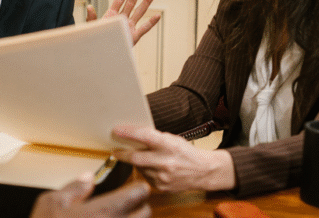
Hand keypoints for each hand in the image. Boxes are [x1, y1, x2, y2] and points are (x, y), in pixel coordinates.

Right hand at [30, 172, 150, 217]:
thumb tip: (88, 178)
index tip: (136, 185)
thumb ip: (73, 189)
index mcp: (102, 212)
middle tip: (132, 201)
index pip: (137, 194)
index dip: (138, 187)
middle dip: (141, 205)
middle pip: (145, 213)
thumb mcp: (50, 203)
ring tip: (121, 215)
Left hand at [87, 0, 159, 45]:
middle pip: (131, 3)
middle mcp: (122, 18)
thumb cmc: (97, 40)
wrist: (102, 54)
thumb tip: (89, 7)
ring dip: (146, 2)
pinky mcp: (134, 36)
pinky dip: (151, 23)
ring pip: (139, 12)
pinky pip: (144, 28)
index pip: (119, 0)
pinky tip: (157, 16)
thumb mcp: (92, 28)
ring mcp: (129, 26)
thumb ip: (91, 17)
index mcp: (112, 15)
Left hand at [112, 126, 235, 191]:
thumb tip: (132, 136)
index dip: (128, 133)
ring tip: (145, 158)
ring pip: (140, 168)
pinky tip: (153, 168)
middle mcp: (165, 162)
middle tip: (115, 150)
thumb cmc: (187, 152)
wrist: (204, 172)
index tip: (116, 130)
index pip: (145, 136)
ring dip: (137, 163)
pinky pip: (146, 177)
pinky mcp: (161, 187)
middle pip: (136, 158)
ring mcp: (163, 177)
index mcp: (169, 145)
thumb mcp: (173, 140)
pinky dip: (145, 172)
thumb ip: (155, 138)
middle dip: (122, 154)